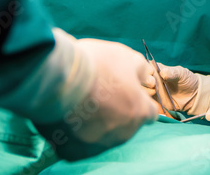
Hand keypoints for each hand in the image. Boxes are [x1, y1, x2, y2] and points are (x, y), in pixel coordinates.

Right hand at [55, 39, 156, 157]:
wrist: (59, 81)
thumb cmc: (97, 66)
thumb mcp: (126, 57)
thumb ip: (140, 69)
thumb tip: (145, 76)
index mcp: (139, 112)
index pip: (150, 112)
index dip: (139, 100)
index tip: (126, 91)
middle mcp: (124, 134)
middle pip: (126, 124)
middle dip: (117, 111)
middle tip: (99, 94)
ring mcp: (99, 145)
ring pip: (103, 135)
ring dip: (97, 123)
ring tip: (81, 102)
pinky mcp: (75, 152)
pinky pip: (79, 144)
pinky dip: (76, 133)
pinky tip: (68, 116)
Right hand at [142, 64, 197, 114]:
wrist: (193, 97)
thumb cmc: (187, 80)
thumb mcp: (181, 73)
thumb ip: (172, 72)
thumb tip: (162, 73)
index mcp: (156, 69)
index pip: (144, 66)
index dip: (145, 69)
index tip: (151, 74)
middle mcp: (151, 79)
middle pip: (139, 79)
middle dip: (144, 81)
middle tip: (153, 84)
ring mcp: (151, 90)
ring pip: (140, 90)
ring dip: (145, 90)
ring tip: (155, 91)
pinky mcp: (153, 101)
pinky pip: (146, 101)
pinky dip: (147, 100)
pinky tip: (155, 99)